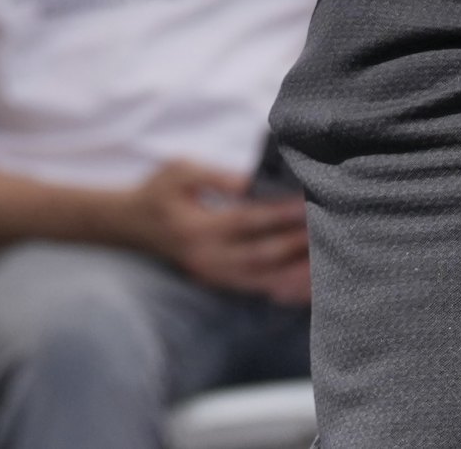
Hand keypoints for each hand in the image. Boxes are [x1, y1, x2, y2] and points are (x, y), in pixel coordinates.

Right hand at [125, 161, 310, 301]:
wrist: (132, 224)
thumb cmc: (160, 190)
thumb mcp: (181, 171)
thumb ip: (219, 177)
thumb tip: (257, 181)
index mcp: (196, 228)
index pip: (246, 221)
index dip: (278, 213)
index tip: (306, 202)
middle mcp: (206, 258)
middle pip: (260, 255)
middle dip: (296, 244)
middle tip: (327, 229)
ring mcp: (213, 275)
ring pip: (263, 279)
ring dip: (296, 272)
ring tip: (326, 260)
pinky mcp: (219, 282)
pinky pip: (256, 289)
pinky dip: (283, 287)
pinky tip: (306, 282)